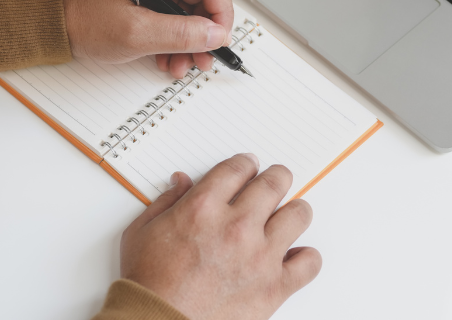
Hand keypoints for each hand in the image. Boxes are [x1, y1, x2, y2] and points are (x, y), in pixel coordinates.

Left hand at [59, 0, 233, 77]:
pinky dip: (175, 38)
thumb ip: (180, 34)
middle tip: (202, 59)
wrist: (54, 22)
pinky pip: (174, 14)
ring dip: (189, 41)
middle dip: (203, 33)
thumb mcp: (136, 33)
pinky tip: (168, 57)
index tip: (220, 40)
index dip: (221, 14)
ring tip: (181, 63)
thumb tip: (215, 35)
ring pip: (190, 10)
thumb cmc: (83, 19)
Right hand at [120, 154, 321, 319]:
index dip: (245, 164)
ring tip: (286, 217)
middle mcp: (236, 226)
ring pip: (299, 214)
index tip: (248, 167)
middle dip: (275, 177)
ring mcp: (259, 256)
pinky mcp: (274, 286)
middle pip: (274, 183)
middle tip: (273, 183)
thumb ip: (165, 202)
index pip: (238, 168)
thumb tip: (182, 182)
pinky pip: (309, 262)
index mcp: (203, 208)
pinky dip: (306, 257)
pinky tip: (293, 257)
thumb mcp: (142, 232)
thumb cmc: (148, 284)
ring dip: (293, 211)